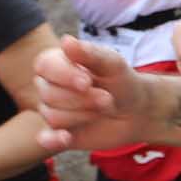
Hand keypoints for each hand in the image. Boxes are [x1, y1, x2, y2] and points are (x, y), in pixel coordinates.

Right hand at [33, 37, 149, 153]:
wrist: (137, 111)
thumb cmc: (122, 81)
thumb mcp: (113, 64)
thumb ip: (90, 54)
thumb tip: (66, 41)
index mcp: (57, 63)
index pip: (43, 66)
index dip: (63, 75)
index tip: (88, 81)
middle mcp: (49, 86)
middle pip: (49, 94)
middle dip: (82, 99)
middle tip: (107, 98)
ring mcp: (53, 110)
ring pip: (53, 116)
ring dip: (83, 115)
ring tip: (104, 109)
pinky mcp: (60, 133)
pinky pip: (46, 139)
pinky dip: (53, 140)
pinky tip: (66, 138)